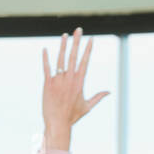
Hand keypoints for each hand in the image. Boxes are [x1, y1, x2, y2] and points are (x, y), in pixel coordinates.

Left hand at [42, 28, 108, 145]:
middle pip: (73, 56)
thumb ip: (98, 97)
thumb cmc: (72, 116)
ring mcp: (58, 80)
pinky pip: (46, 68)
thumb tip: (109, 92)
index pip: (85, 61)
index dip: (88, 49)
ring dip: (63, 46)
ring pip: (60, 59)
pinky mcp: (47, 84)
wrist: (58, 123)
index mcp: (80, 82)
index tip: (91, 39)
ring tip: (65, 35)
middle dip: (77, 41)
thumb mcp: (87, 106)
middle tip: (79, 29)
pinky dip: (45, 58)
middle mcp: (69, 79)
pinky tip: (45, 49)